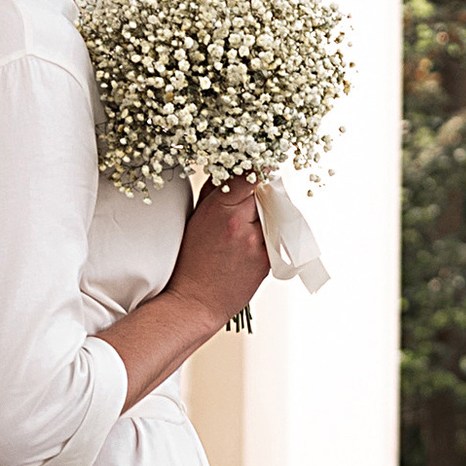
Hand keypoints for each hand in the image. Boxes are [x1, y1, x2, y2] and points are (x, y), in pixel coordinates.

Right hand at [170, 177, 269, 329]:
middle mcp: (242, 225)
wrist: (195, 302)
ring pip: (272, 215)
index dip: (255, 167)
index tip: (259, 162)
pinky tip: (249, 246)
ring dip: (264, 216)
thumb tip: (230, 169)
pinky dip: (266, 236)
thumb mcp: (195, 219)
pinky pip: (274, 237)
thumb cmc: (191, 262)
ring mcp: (258, 244)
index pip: (249, 176)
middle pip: (264, 194)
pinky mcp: (268, 260)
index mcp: (221, 211)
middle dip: (258, 195)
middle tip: (247, 202)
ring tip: (244, 229)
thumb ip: (214, 192)